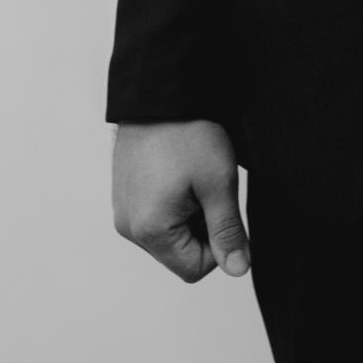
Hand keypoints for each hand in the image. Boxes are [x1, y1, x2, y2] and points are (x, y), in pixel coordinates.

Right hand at [112, 119, 250, 282]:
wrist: (159, 92)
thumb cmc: (188, 133)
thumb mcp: (218, 182)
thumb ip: (228, 231)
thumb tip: (239, 270)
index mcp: (149, 231)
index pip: (195, 269)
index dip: (218, 243)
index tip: (222, 207)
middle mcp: (129, 228)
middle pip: (180, 253)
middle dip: (202, 226)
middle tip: (208, 186)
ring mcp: (123, 211)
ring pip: (169, 234)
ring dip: (189, 213)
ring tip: (192, 175)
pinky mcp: (124, 195)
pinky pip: (155, 215)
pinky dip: (173, 201)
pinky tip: (179, 171)